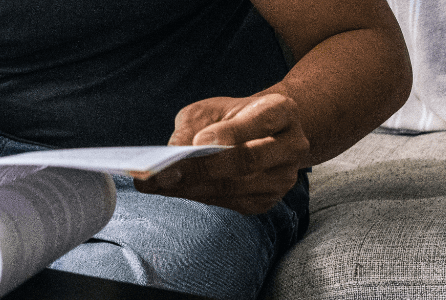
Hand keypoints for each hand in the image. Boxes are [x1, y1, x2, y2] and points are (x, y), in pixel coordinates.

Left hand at [134, 94, 309, 214]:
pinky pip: (229, 202)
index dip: (231, 133)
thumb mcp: (209, 110)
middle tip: (164, 172)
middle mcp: (291, 146)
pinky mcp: (266, 201)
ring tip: (155, 184)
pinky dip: (196, 195)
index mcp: (281, 111)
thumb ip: (191, 127)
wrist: (259, 135)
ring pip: (235, 187)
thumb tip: (170, 153)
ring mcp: (282, 178)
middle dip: (203, 168)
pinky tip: (169, 190)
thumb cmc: (229, 118)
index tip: (199, 142)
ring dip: (192, 187)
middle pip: (248, 160)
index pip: (261, 120)